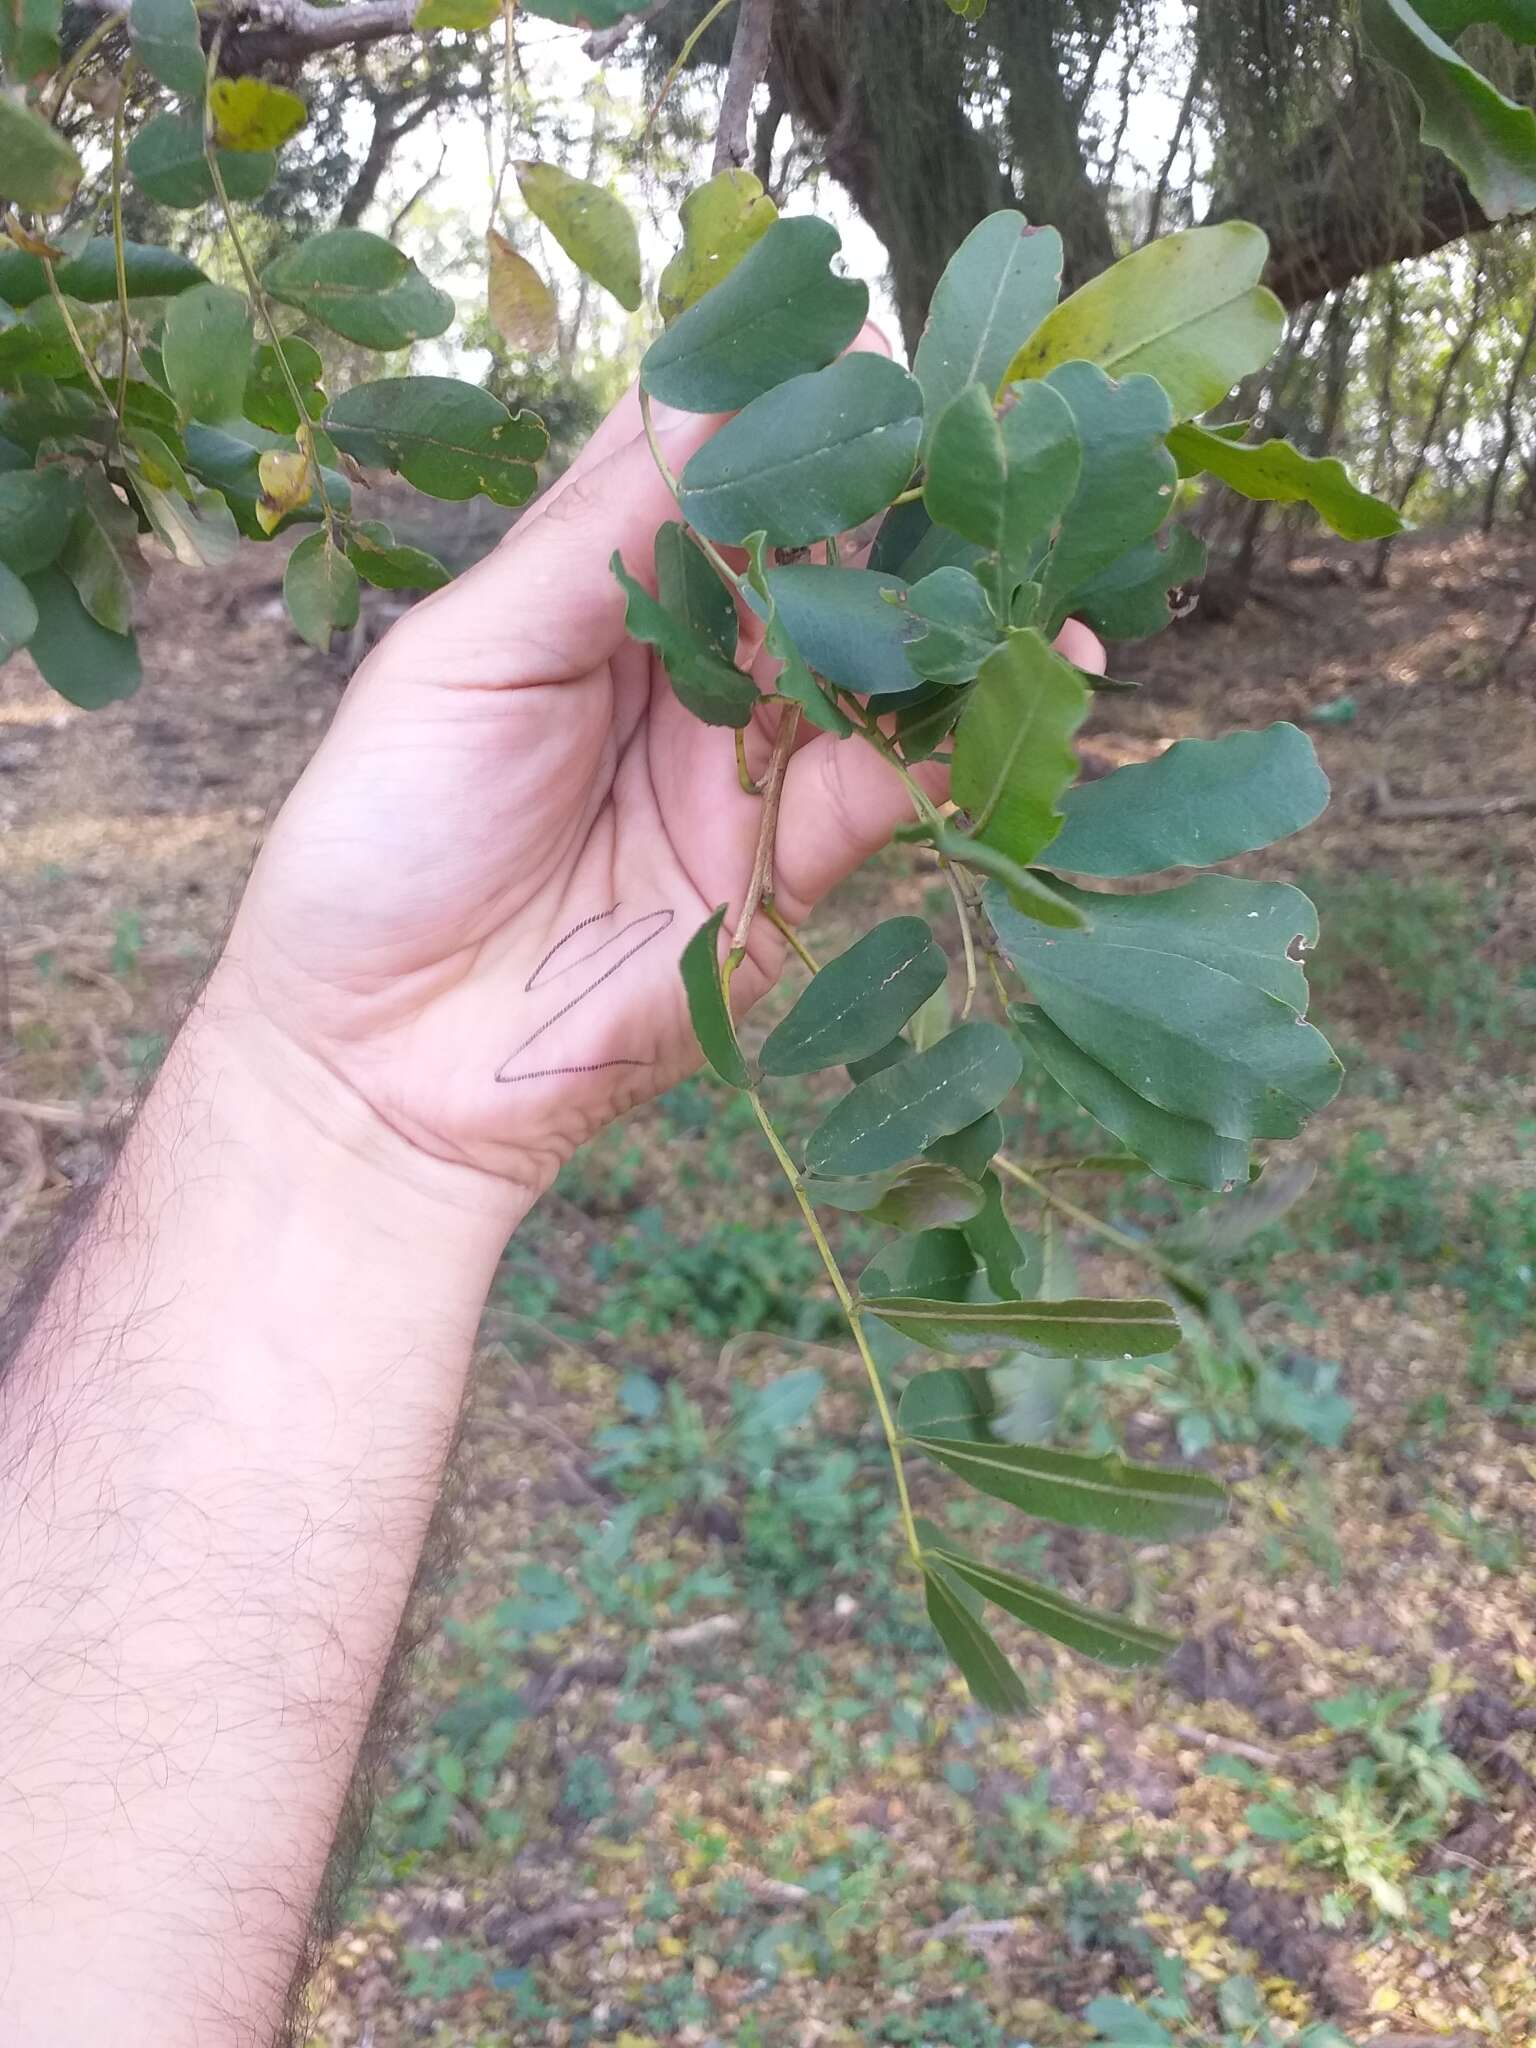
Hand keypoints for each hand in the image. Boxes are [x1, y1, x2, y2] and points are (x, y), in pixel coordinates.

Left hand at [219, 359, 1103, 1203]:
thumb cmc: (387, 833)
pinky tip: (1040, 669)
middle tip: (990, 423)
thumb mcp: (471, 657)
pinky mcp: (793, 867)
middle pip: (812, 553)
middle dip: (897, 488)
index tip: (869, 336)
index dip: (783, 400)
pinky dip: (969, 736)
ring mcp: (749, 765)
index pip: (706, 466)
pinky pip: (897, 786)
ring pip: (873, 660)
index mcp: (595, 590)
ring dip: (954, 600)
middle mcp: (689, 664)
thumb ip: (600, 538)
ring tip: (1041, 530)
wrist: (387, 1054)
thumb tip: (711, 385)